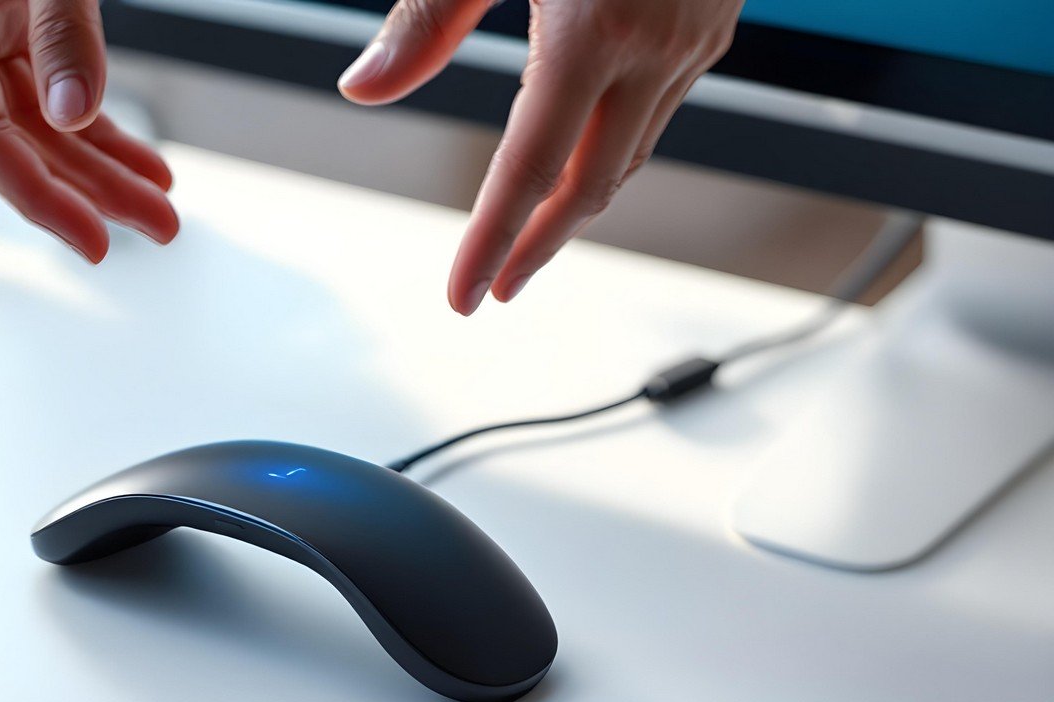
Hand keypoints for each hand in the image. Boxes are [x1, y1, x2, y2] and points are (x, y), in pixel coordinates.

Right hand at [0, 0, 177, 262]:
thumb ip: (61, 32)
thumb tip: (74, 112)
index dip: (36, 196)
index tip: (93, 239)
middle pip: (20, 145)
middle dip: (93, 192)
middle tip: (158, 225)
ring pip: (46, 129)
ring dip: (106, 171)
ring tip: (160, 203)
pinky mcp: (18, 30)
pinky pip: (58, 96)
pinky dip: (103, 131)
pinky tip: (141, 164)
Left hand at [338, 0, 741, 313]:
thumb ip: (424, 17)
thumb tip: (360, 89)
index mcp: (595, 29)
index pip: (528, 169)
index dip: (491, 242)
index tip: (462, 298)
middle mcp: (658, 45)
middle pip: (593, 185)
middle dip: (538, 245)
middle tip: (493, 288)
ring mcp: (698, 36)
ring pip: (635, 153)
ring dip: (580, 203)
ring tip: (528, 238)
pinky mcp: (716, 20)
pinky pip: (662, 112)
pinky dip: (615, 148)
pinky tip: (583, 157)